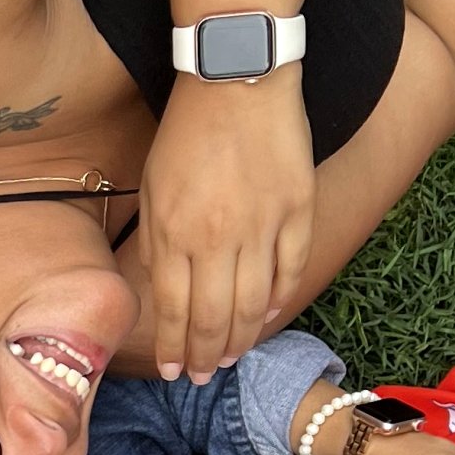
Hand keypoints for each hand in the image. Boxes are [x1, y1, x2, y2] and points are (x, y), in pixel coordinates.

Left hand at [132, 72, 315, 381]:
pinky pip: (291, 267)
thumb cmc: (186, 133)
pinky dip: (280, 297)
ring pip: (255, 302)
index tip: (173, 370)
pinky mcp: (299, 208)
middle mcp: (220, 237)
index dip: (175, 347)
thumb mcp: (154, 190)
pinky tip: (267, 315)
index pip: (176, 310)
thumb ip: (158, 245)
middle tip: (204, 376)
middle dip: (208, 354)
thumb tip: (163, 296)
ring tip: (231, 357)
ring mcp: (265, 224)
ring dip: (243, 337)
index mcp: (176, 233)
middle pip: (216, 316)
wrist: (237, 78)